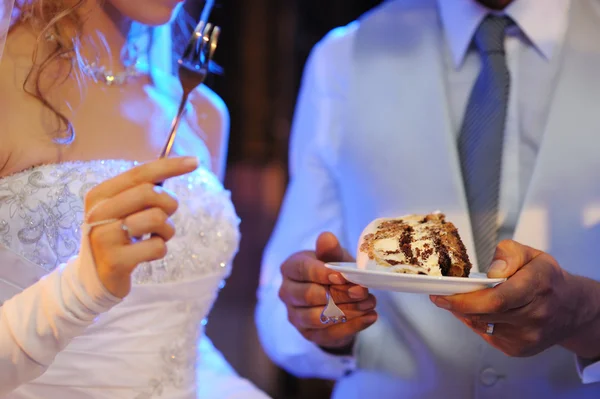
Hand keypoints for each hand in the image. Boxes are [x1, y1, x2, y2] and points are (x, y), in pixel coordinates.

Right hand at [83, 156, 198, 297]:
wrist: (95, 276)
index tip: (195, 162)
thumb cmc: (118, 235)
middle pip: (149, 193)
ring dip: (166, 230)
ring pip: (157, 219)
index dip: (169, 166)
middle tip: (164, 216)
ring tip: (154, 237)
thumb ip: (144, 190)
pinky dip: (160, 250)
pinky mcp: (115, 261)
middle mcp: (98, 213)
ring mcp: (104, 238)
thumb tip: (182, 166)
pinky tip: (145, 254)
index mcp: (100, 194)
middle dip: (168, 203)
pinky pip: (157, 247)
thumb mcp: (123, 209)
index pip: (139, 173)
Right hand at [279, 232, 377, 350]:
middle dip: (339, 294)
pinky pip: (328, 334)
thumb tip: (326, 237)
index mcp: (291, 268)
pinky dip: (351, 327)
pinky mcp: (308, 334)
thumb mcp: (334, 258)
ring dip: (347, 311)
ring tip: (369, 303)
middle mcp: (287, 292)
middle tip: (363, 291)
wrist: (334, 296)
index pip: (303, 270)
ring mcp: (295, 315)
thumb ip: (330, 250)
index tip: (343, 276)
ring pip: (318, 317)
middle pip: (310, 296)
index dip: (322, 273)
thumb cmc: (332, 272)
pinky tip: (369, 317)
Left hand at [430, 240, 599, 357]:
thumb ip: (508, 254)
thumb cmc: (546, 279)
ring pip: (481, 325)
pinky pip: (486, 335)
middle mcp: (535, 315)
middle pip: (484, 313)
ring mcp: (527, 336)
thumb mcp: (531, 255)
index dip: (464, 299)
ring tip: (461, 300)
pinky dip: (476, 322)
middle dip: (457, 304)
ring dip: (465, 313)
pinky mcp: (519, 349)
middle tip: (441, 295)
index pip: (496, 299)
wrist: (570, 309)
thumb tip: (492, 271)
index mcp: (537, 286)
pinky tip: (479, 311)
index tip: (442, 294)